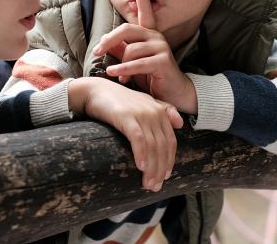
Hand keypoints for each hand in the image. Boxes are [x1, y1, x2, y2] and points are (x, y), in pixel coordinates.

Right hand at [68, 77, 182, 191]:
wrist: (95, 90)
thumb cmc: (118, 101)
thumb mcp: (144, 103)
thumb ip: (163, 110)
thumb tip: (180, 124)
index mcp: (160, 111)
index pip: (170, 141)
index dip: (169, 161)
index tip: (165, 177)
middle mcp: (154, 112)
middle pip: (162, 146)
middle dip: (160, 169)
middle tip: (155, 187)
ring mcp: (141, 114)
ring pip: (152, 146)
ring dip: (151, 168)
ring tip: (147, 184)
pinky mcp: (127, 117)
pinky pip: (138, 139)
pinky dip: (141, 154)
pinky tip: (141, 167)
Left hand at [93, 0, 198, 114]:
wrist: (173, 94)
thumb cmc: (152, 77)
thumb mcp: (132, 63)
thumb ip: (120, 51)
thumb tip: (103, 43)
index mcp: (150, 34)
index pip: (145, 11)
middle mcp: (156, 37)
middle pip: (127, 30)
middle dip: (109, 40)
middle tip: (97, 51)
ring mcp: (161, 48)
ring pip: (130, 50)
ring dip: (120, 65)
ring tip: (118, 75)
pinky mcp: (163, 61)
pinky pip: (137, 63)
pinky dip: (123, 70)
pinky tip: (115, 74)